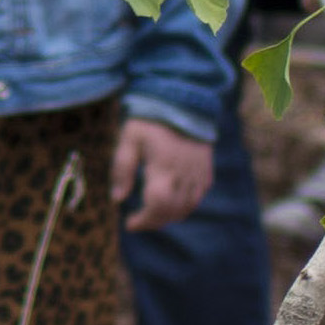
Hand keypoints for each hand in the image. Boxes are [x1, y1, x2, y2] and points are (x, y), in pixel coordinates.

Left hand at [115, 117, 212, 231]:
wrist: (182, 100)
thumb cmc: (150, 119)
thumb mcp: (129, 139)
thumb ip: (122, 169)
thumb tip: (117, 200)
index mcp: (164, 166)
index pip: (157, 206)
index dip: (144, 220)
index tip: (129, 224)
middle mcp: (185, 174)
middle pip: (172, 211)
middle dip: (153, 222)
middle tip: (138, 221)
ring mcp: (198, 173)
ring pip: (187, 208)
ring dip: (169, 216)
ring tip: (152, 213)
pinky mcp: (206, 170)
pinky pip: (198, 197)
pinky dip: (184, 206)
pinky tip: (170, 202)